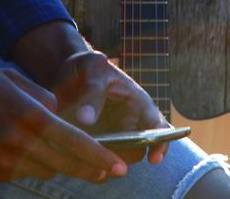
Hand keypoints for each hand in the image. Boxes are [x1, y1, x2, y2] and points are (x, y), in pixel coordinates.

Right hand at [0, 59, 125, 183]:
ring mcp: (0, 163)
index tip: (119, 165)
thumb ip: (41, 98)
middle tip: (111, 172)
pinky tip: (27, 154)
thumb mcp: (9, 80)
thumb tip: (60, 115)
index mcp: (26, 115)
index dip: (99, 157)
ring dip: (59, 166)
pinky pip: (19, 173)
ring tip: (76, 162)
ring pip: (44, 171)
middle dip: (91, 169)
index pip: (73, 143)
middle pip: (65, 165)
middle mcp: (16, 143)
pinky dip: (29, 165)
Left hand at [50, 51, 171, 167]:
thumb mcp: (92, 68)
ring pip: (115, 160)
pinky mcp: (94, 145)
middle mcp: (130, 124)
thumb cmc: (87, 66)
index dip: (161, 144)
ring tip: (86, 158)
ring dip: (103, 163)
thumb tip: (85, 119)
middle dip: (123, 158)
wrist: (68, 71)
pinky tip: (76, 160)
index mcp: (138, 104)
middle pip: (136, 152)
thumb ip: (92, 91)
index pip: (159, 128)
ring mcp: (113, 137)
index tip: (154, 159)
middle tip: (106, 159)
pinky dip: (88, 164)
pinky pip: (96, 162)